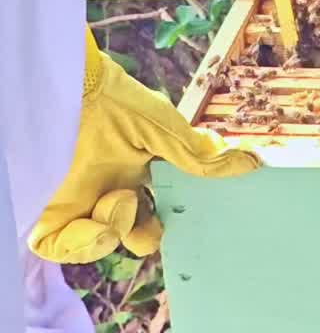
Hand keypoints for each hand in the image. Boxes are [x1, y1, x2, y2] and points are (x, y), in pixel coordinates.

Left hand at [27, 28, 259, 263]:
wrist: (75, 89)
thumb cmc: (121, 102)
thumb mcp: (170, 133)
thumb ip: (204, 157)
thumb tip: (252, 163)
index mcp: (135, 173)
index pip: (148, 212)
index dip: (159, 226)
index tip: (172, 220)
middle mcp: (106, 188)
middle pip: (125, 234)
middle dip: (142, 238)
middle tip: (148, 226)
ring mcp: (77, 200)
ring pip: (95, 244)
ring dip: (114, 234)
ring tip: (118, 202)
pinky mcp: (50, 207)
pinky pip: (55, 247)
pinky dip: (80, 246)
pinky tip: (95, 225)